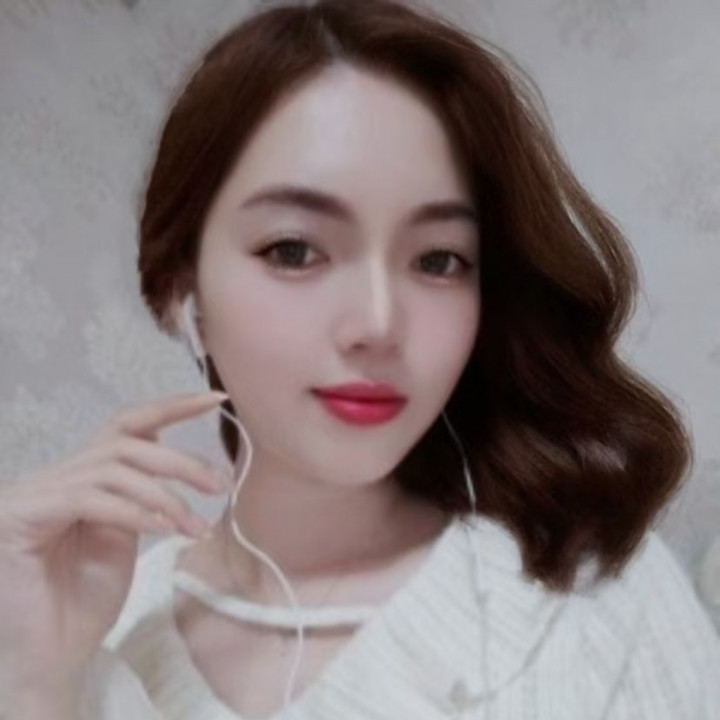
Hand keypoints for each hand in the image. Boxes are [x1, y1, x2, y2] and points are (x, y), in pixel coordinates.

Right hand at [0, 391, 228, 700]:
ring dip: (164, 496)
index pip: (128, 425)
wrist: (51, 656)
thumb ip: (142, 499)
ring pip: (114, 469)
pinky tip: (165, 531)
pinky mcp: (21, 517)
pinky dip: (135, 512)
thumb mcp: (126, 536)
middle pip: (126, 443)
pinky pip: (91, 499)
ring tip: (195, 526)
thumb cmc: (87, 599)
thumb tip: (183, 473)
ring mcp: (34, 494)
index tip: (216, 398)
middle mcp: (56, 476)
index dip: (172, 407)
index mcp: (83, 475)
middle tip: (219, 484)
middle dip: (179, 461)